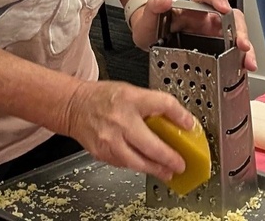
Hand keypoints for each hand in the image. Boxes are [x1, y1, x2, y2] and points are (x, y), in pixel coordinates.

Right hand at [58, 80, 193, 182]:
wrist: (74, 107)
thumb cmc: (104, 98)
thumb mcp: (133, 92)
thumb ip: (155, 105)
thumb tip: (180, 120)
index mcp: (131, 99)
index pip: (162, 104)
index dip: (180, 116)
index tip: (190, 126)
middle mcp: (121, 120)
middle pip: (151, 144)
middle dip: (169, 158)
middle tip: (181, 164)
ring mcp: (110, 140)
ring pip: (138, 161)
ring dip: (156, 169)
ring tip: (168, 172)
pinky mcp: (103, 153)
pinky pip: (126, 164)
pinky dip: (139, 166)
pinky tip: (149, 167)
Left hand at [129, 0, 256, 72]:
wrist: (151, 40)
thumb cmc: (153, 25)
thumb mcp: (149, 17)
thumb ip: (154, 7)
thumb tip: (165, 0)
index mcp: (195, 7)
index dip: (219, 1)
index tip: (223, 9)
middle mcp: (209, 18)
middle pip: (232, 19)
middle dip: (241, 31)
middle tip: (243, 45)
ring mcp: (214, 35)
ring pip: (236, 37)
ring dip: (245, 50)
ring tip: (248, 62)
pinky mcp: (216, 50)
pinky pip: (231, 53)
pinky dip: (239, 62)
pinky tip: (242, 70)